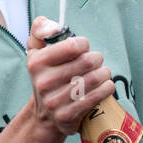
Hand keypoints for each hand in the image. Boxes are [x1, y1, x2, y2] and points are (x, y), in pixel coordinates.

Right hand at [25, 16, 113, 134]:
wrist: (44, 114)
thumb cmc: (46, 76)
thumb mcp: (36, 50)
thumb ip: (41, 30)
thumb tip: (55, 27)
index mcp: (36, 62)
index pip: (73, 45)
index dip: (83, 44)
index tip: (82, 49)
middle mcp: (43, 82)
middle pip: (87, 61)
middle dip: (96, 59)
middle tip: (95, 62)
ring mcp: (53, 100)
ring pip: (94, 79)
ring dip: (104, 74)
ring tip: (101, 73)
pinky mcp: (66, 115)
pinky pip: (96, 96)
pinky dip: (106, 88)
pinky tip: (104, 86)